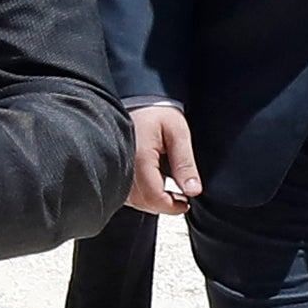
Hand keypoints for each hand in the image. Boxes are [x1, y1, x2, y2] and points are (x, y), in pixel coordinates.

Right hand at [126, 98, 201, 215]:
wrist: (139, 101)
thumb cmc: (157, 112)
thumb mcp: (178, 134)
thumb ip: (185, 164)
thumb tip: (193, 190)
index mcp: (139, 158)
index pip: (154, 196)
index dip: (172, 206)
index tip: (186, 203)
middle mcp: (123, 166)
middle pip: (143, 202)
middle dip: (164, 204)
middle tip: (180, 198)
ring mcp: (117, 169)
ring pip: (134, 201)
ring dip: (152, 201)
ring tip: (168, 191)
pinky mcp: (115, 170)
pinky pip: (126, 193)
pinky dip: (142, 195)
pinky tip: (153, 185)